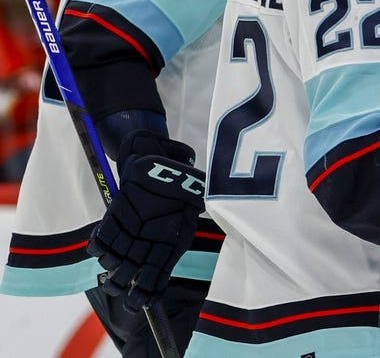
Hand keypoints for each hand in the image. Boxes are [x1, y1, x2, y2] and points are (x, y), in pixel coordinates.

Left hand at [87, 131, 204, 311]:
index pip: (163, 268)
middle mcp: (153, 236)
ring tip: (108, 272)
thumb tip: (208, 191)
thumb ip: (199, 191)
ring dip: (112, 266)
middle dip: (127, 281)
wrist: (153, 150)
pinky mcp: (115, 216)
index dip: (153, 286)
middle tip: (120, 286)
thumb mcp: (194, 182)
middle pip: (138, 267)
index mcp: (174, 234)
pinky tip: (98, 246)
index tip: (143, 301)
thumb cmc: (176, 165)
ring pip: (120, 255)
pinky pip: (105, 235)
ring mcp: (133, 227)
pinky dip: (99, 243)